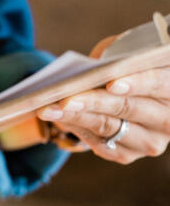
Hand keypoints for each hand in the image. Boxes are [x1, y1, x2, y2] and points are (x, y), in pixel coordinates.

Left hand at [38, 36, 169, 163]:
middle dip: (92, 101)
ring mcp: (149, 141)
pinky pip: (99, 143)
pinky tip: (56, 117)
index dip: (135, 83)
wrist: (127, 89)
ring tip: (47, 108)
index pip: (156, 84)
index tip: (112, 83)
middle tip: (63, 98)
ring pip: (109, 127)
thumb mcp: (124, 51)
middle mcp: (167, 120)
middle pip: (126, 108)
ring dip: (74, 117)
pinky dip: (75, 127)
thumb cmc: (123, 61)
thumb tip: (86, 68)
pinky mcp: (128, 154)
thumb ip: (114, 55)